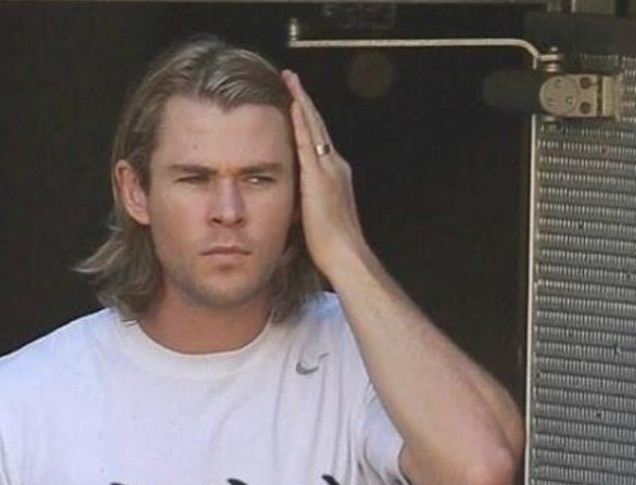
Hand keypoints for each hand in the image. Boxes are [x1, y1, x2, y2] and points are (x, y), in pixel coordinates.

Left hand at [281, 69, 369, 279]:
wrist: (345, 255)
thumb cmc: (333, 247)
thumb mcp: (319, 218)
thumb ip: (310, 204)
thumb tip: (299, 205)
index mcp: (336, 177)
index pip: (320, 141)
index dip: (308, 120)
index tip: (297, 102)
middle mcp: (336, 167)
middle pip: (318, 126)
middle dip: (305, 101)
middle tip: (292, 78)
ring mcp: (328, 170)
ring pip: (314, 127)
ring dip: (302, 101)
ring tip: (290, 80)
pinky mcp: (319, 177)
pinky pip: (308, 141)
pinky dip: (301, 121)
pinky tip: (294, 103)